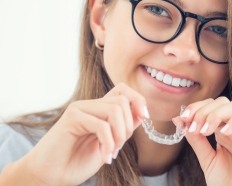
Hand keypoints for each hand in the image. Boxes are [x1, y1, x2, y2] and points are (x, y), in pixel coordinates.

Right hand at [21, 83, 148, 185]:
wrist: (50, 177)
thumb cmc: (77, 162)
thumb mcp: (109, 144)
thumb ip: (123, 129)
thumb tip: (142, 113)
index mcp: (99, 109)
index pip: (123, 90)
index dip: (138, 100)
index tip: (145, 117)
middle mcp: (89, 105)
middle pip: (123, 100)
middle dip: (129, 126)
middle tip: (119, 147)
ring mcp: (80, 109)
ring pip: (115, 109)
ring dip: (120, 135)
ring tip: (112, 152)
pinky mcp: (71, 118)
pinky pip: (101, 125)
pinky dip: (109, 143)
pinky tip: (105, 157)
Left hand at [175, 97, 231, 185]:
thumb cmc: (226, 183)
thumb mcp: (206, 158)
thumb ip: (195, 139)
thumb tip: (179, 119)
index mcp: (223, 130)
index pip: (212, 105)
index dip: (197, 107)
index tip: (183, 118)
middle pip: (223, 102)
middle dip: (204, 110)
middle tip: (193, 126)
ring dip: (217, 114)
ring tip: (205, 131)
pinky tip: (223, 133)